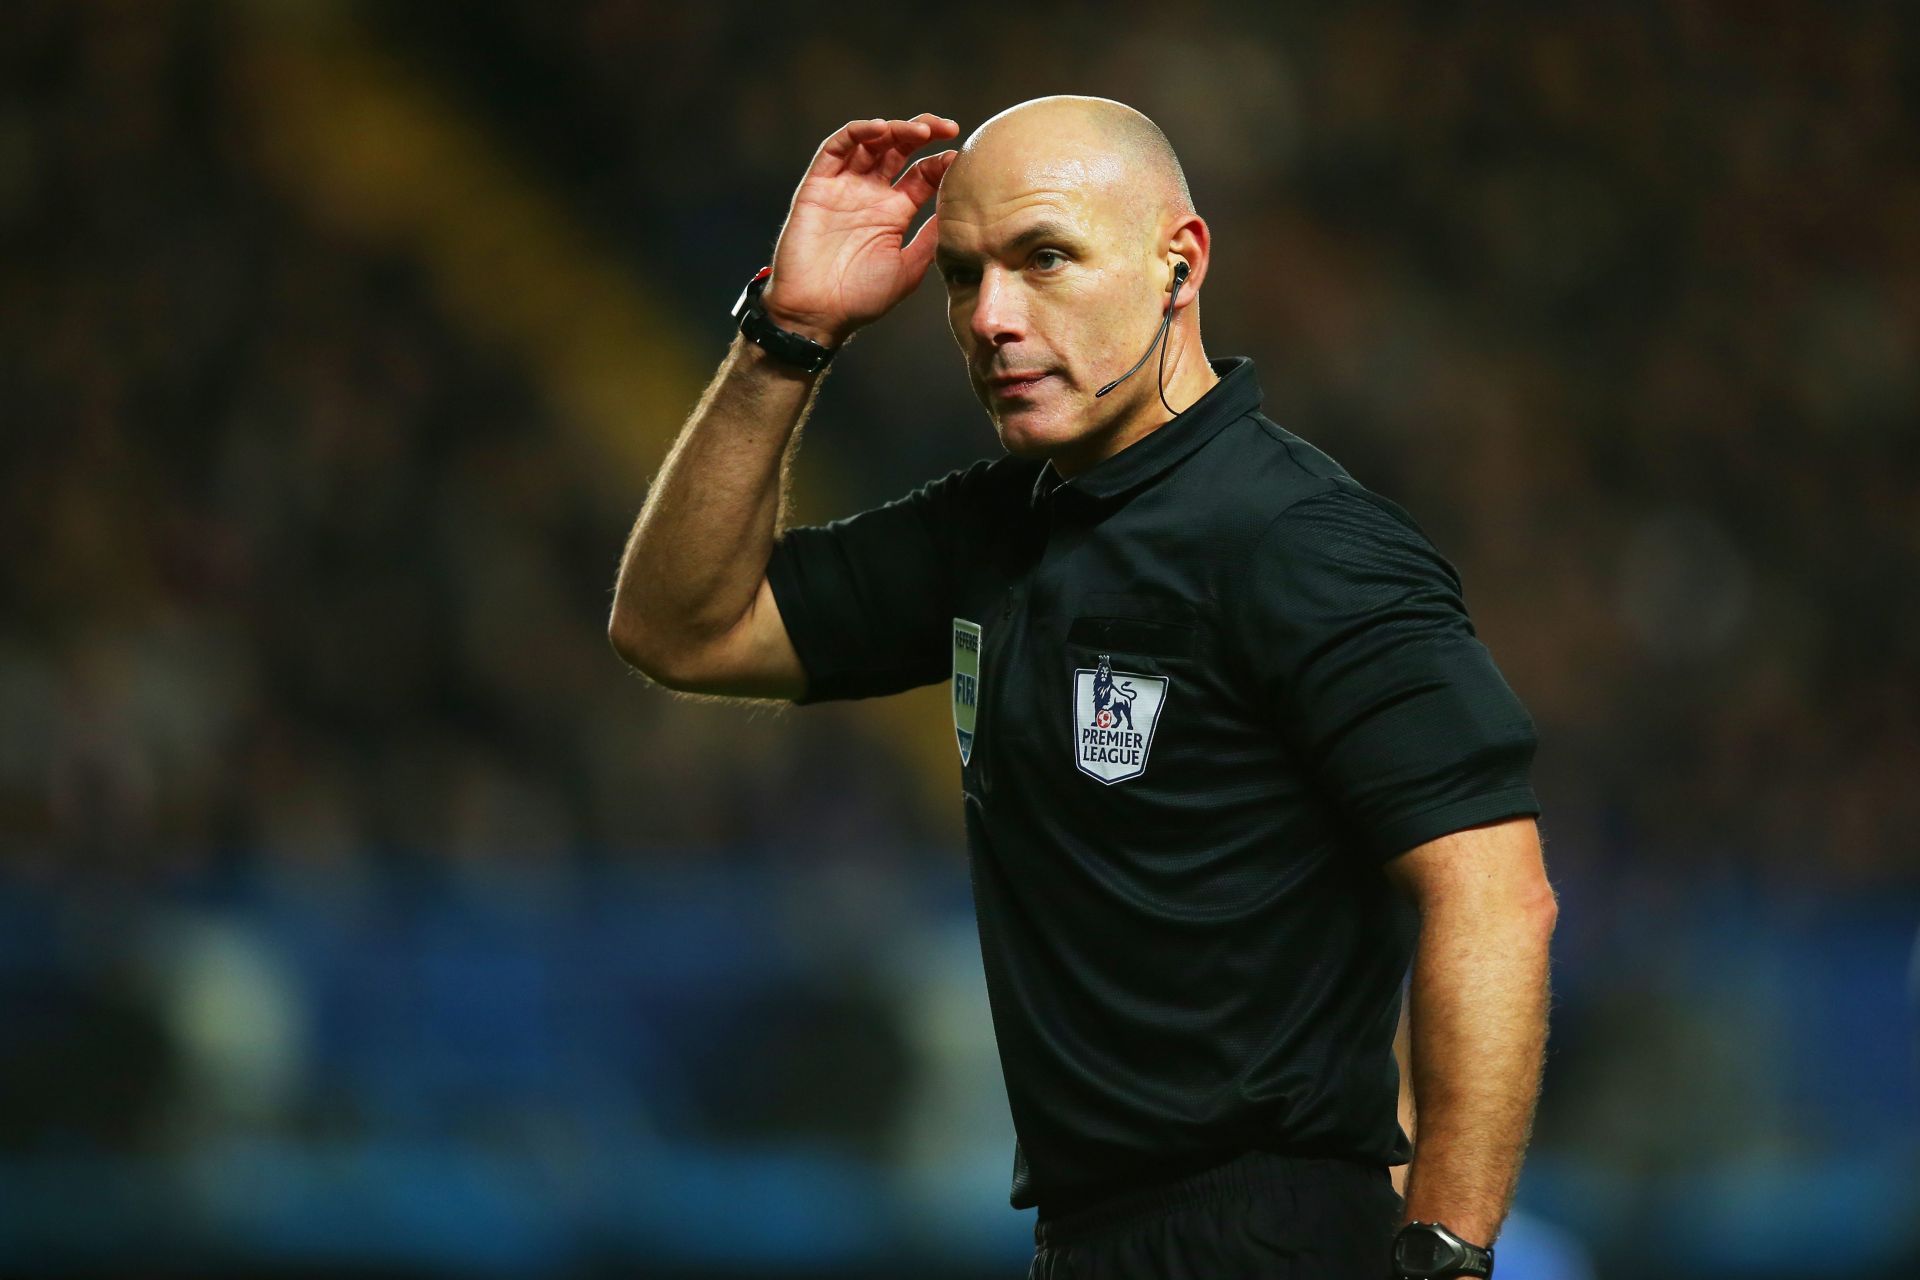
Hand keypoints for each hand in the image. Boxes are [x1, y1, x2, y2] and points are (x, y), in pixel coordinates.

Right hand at [762, 113, 960, 346]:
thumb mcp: (908, 269)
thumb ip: (931, 239)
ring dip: (895, 129)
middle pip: (899, 149)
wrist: (816, 313)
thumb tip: (960, 214)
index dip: (941, 162)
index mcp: (894, 212)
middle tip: (948, 128)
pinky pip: (835, 149)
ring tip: (920, 129)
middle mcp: (870, 195)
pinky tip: (880, 130)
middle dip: (924, 132)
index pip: (922, 174)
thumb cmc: (861, 299)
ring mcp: (844, 188)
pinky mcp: (818, 186)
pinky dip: (857, 132)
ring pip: (870, 142)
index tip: (961, 158)